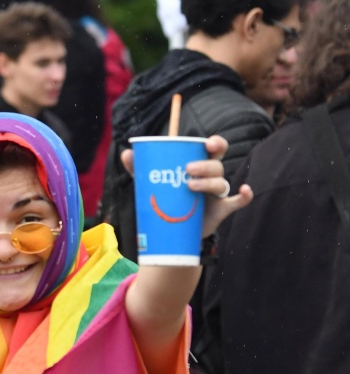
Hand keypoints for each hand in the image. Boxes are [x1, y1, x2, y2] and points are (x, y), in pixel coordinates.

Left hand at [120, 135, 252, 238]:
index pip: (213, 149)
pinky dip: (245, 196)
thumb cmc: (166, 198)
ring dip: (209, 182)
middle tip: (188, 169)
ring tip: (189, 187)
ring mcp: (217, 194)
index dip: (215, 143)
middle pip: (217, 164)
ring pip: (221, 182)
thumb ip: (139, 168)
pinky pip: (238, 202)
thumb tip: (127, 153)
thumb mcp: (151, 182)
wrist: (173, 230)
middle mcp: (211, 176)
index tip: (207, 143)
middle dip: (205, 165)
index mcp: (198, 165)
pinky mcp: (222, 210)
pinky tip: (245, 190)